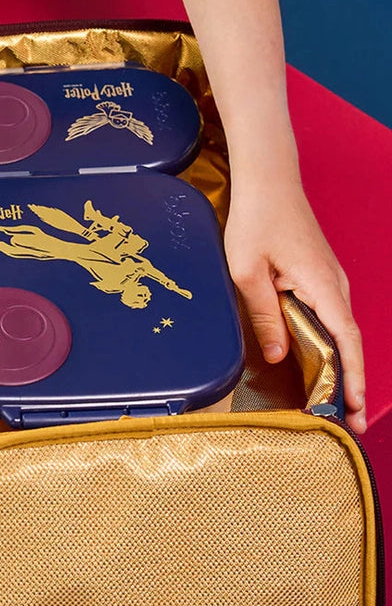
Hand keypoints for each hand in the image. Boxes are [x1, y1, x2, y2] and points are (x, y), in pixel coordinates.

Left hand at [224, 170, 365, 431]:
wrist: (267, 183)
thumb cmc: (255, 221)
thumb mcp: (248, 273)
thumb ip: (264, 315)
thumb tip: (274, 355)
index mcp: (321, 286)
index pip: (346, 341)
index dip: (354, 377)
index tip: (358, 408)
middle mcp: (333, 286)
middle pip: (349, 342)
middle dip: (353, 384)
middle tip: (351, 423)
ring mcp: (328, 282)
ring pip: (340, 332)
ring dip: (342, 367)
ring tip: (338, 404)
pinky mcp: (318, 278)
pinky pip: (328, 318)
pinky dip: (331, 346)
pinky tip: (321, 365)